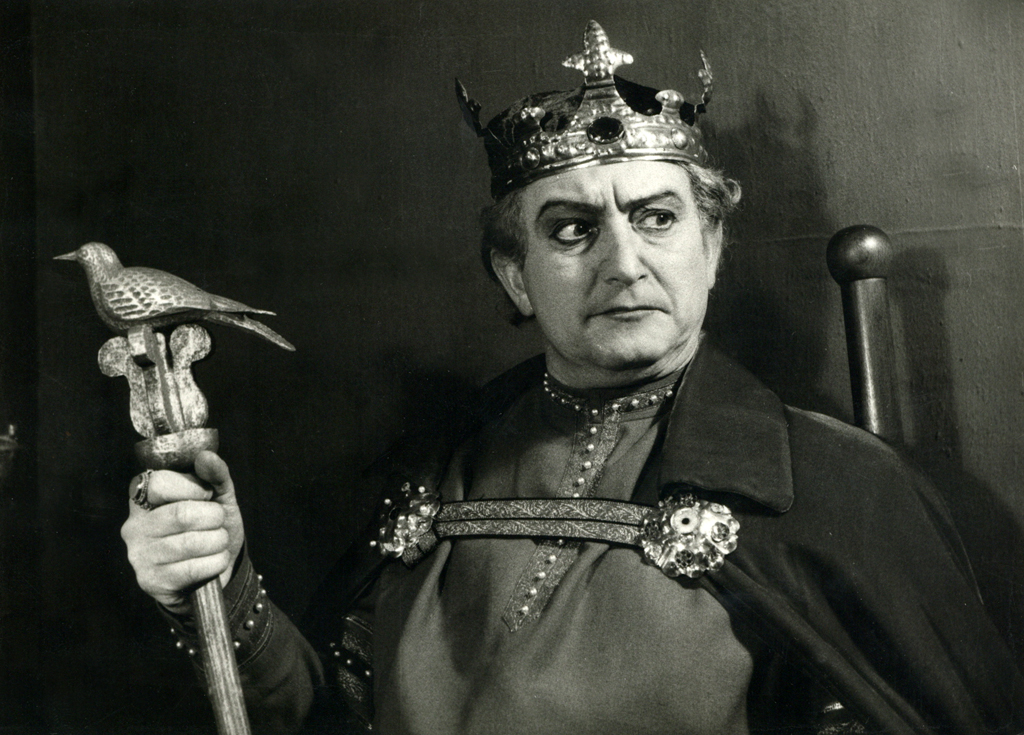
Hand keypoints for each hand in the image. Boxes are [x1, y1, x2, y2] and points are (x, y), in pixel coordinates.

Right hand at [120, 451, 244, 615]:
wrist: (214, 572)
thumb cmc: (210, 529)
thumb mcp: (218, 499)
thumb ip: (214, 475)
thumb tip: (206, 456)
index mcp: (144, 498)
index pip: (160, 483)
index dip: (193, 488)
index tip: (207, 496)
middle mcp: (133, 526)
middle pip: (180, 514)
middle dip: (213, 517)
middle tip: (218, 522)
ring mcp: (139, 555)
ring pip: (188, 543)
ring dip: (218, 541)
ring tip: (219, 541)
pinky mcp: (150, 581)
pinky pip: (192, 568)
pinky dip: (215, 562)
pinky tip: (215, 560)